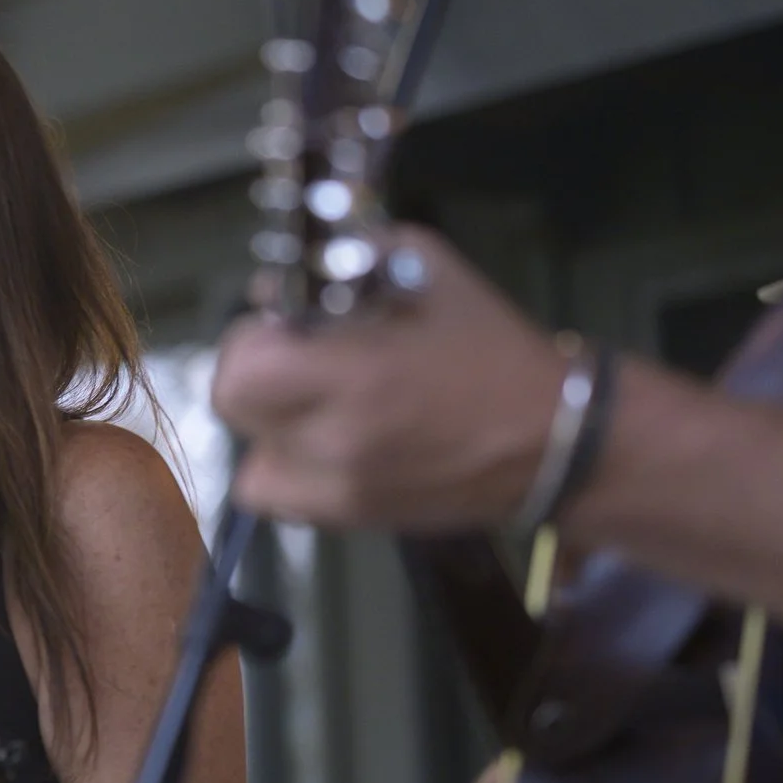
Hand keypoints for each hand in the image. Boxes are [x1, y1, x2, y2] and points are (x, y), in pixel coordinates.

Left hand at [214, 229, 571, 530]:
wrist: (549, 440)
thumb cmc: (489, 347)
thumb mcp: (426, 269)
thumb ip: (347, 263)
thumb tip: (279, 286)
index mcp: (353, 375)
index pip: (243, 366)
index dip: (254, 338)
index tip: (286, 325)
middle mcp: (331, 440)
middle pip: (233, 407)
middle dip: (254, 373)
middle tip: (292, 360)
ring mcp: (333, 489)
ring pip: (249, 456)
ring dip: (268, 425)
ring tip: (315, 405)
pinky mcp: (343, 519)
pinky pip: (274, 497)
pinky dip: (284, 469)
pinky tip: (323, 444)